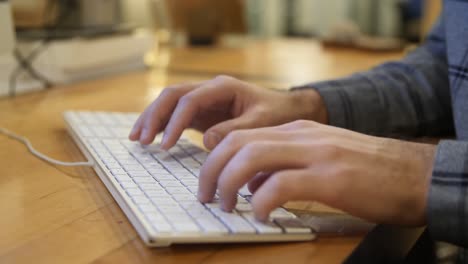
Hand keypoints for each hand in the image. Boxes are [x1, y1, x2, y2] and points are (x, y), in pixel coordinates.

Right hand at [129, 75, 326, 148]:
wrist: (285, 110)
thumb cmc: (276, 114)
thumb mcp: (262, 122)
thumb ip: (235, 130)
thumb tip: (206, 141)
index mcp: (223, 87)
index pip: (190, 100)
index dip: (175, 121)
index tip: (166, 144)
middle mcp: (210, 89)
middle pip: (173, 96)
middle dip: (155, 116)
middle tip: (143, 140)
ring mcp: (204, 100)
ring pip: (170, 103)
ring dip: (152, 119)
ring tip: (136, 139)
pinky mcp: (202, 112)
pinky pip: (176, 115)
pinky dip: (162, 125)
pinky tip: (150, 138)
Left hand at [198, 120, 435, 225]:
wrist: (414, 173)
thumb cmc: (367, 170)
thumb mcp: (319, 158)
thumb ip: (284, 166)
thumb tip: (252, 186)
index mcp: (298, 130)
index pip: (241, 134)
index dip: (216, 158)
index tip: (209, 181)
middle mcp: (302, 136)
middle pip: (238, 143)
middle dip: (211, 170)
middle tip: (206, 196)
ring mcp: (316, 154)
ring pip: (251, 157)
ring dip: (228, 183)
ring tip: (225, 205)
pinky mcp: (331, 179)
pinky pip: (280, 185)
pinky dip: (260, 201)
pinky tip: (260, 214)